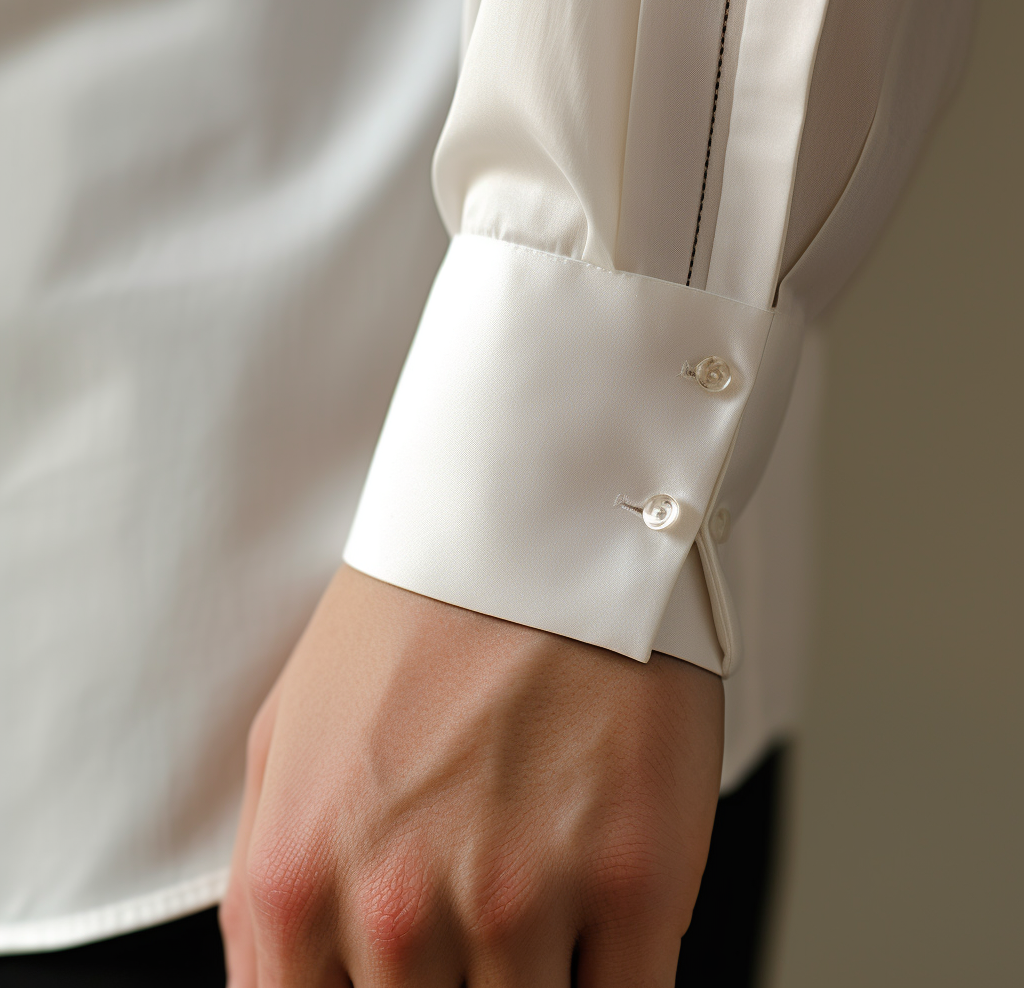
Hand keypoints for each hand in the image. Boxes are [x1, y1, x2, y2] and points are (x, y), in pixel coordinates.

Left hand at [220, 564, 723, 985]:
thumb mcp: (283, 742)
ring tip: (544, 899)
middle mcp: (396, 907)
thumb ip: (267, 900)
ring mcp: (521, 897)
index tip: (423, 983)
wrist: (531, 521)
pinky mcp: (635, 879)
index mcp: (295, 882)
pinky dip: (612, 983)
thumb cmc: (411, 621)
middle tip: (484, 919)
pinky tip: (603, 928)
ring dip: (535, 982)